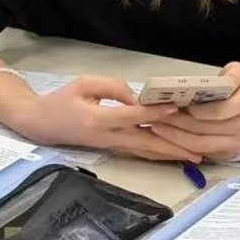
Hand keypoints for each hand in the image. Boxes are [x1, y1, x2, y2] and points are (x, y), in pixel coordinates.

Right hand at [12, 75, 198, 161]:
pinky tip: (175, 152)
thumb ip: (113, 87)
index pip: (130, 116)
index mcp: (96, 120)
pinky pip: (139, 150)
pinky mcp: (113, 147)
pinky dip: (158, 152)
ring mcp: (110, 145)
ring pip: (144, 151)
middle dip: (173, 147)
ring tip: (195, 156)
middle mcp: (106, 137)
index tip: (175, 109)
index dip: (153, 113)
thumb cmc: (62, 100)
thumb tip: (138, 98)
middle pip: (144, 143)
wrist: (41, 123)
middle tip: (198, 150)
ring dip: (170, 154)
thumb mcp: (84, 83)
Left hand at [149, 63, 239, 160]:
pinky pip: (199, 153)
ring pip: (199, 146)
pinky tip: (167, 136)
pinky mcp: (226, 154)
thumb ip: (229, 74)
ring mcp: (236, 144)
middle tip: (157, 115)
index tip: (175, 105)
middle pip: (204, 130)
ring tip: (157, 126)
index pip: (217, 111)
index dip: (194, 111)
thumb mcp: (238, 72)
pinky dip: (180, 146)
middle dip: (177, 123)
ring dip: (174, 137)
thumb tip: (209, 84)